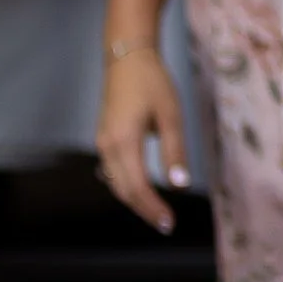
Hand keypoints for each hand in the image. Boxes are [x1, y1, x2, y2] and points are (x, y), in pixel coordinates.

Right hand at [94, 48, 188, 233]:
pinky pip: (112, 171)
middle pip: (123, 191)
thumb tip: (180, 185)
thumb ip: (174, 152)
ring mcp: (102, 143)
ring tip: (157, 211)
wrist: (127, 57)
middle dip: (144, 210)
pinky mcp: (103, 138)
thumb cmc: (152, 82)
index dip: (152, 208)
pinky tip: (141, 189)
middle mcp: (107, 147)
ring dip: (134, 200)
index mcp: (124, 142)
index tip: (169, 223)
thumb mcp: (171, 115)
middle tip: (166, 224)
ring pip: (115, 183)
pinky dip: (126, 186)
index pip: (137, 187)